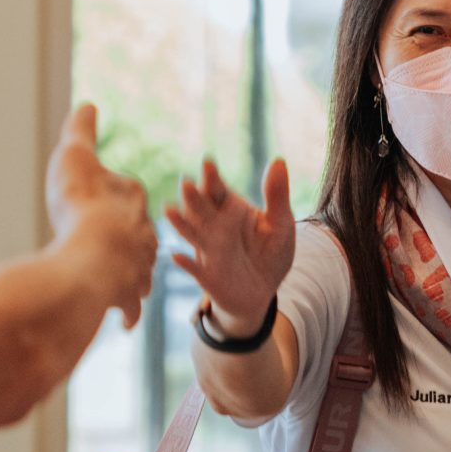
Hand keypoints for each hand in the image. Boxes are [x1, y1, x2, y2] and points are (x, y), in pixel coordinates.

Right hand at [45, 104, 155, 327]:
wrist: (91, 257)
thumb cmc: (81, 204)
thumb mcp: (75, 156)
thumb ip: (81, 131)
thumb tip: (88, 103)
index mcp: (131, 199)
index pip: (130, 194)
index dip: (118, 196)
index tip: (108, 201)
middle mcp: (142, 234)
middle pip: (140, 234)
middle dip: (132, 240)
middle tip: (118, 243)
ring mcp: (136, 267)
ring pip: (140, 271)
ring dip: (133, 276)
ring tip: (124, 282)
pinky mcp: (127, 296)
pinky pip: (130, 307)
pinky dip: (128, 313)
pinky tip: (125, 323)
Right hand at [166, 156, 295, 333]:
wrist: (263, 291)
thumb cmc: (270, 252)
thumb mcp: (280, 223)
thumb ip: (277, 194)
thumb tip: (279, 160)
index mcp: (229, 208)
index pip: (217, 190)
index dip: (212, 177)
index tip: (209, 163)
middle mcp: (213, 226)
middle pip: (200, 208)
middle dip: (193, 197)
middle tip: (186, 183)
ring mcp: (208, 250)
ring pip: (192, 234)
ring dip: (180, 223)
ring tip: (169, 209)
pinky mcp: (208, 275)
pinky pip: (195, 269)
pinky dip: (186, 264)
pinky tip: (178, 257)